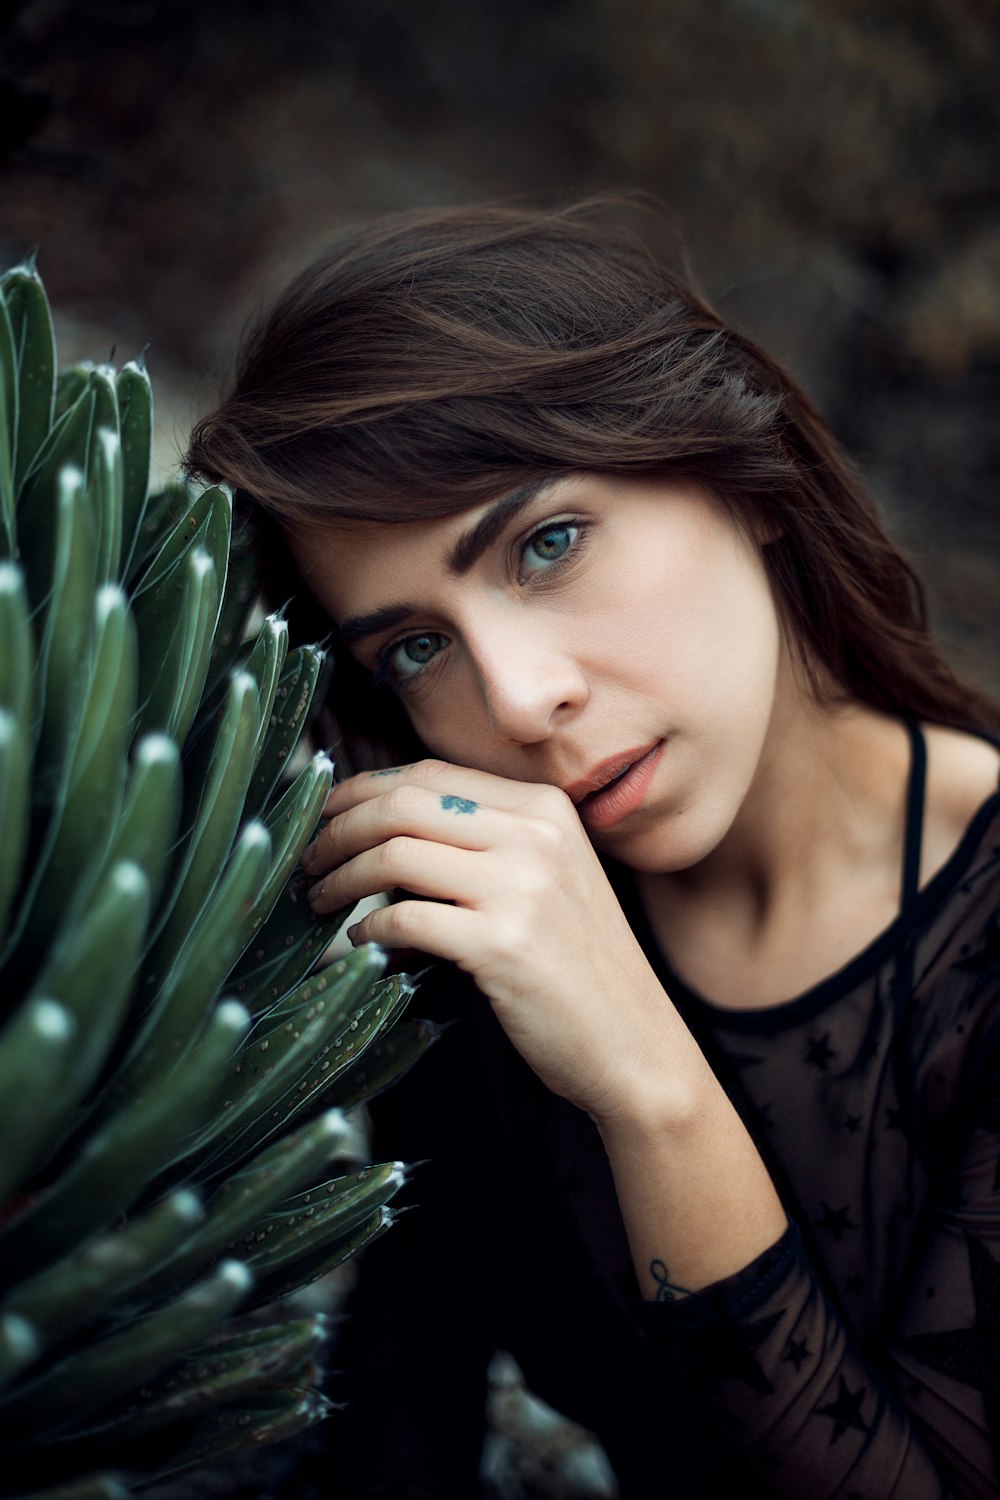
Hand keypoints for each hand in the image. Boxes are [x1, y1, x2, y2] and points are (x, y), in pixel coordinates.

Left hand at [301, 759, 681, 1122]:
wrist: (636, 1047)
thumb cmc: (580, 969)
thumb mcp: (550, 879)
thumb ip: (488, 841)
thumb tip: (385, 819)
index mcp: (547, 808)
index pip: (432, 773)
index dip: (365, 788)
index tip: (328, 813)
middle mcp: (537, 835)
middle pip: (404, 802)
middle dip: (339, 826)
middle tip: (309, 856)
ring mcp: (522, 887)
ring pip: (394, 854)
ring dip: (341, 876)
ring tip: (322, 898)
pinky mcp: (502, 945)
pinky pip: (404, 921)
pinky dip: (368, 931)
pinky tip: (362, 943)